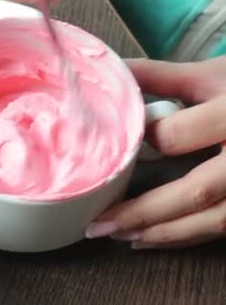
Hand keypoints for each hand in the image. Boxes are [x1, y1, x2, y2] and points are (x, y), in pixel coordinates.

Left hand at [86, 57, 225, 248]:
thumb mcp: (212, 75)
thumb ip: (160, 76)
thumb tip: (110, 73)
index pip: (178, 135)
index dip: (143, 144)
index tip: (114, 150)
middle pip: (195, 193)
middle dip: (142, 213)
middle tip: (98, 225)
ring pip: (213, 221)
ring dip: (162, 233)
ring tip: (118, 235)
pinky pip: (224, 229)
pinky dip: (185, 237)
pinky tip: (152, 237)